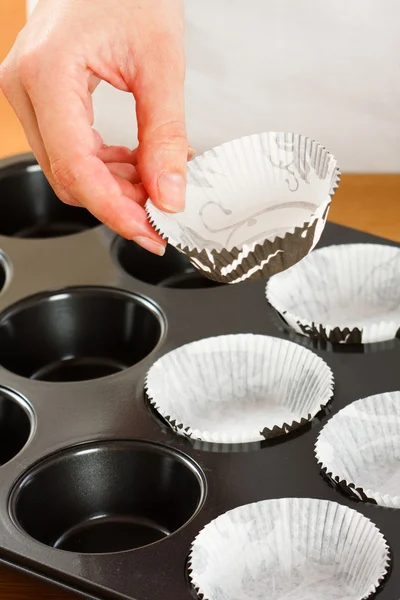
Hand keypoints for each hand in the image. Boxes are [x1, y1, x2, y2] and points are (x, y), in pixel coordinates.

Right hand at [0, 0, 188, 254]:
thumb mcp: (160, 62)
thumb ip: (165, 135)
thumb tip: (168, 195)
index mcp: (48, 74)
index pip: (76, 168)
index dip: (115, 210)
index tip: (149, 231)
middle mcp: (25, 87)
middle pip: (69, 177)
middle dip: (118, 203)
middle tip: (161, 210)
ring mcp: (28, 94)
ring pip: (68, 170)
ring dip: (114, 188)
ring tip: (156, 185)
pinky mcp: (41, 99)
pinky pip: (69, 152)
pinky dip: (105, 168)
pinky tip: (135, 166)